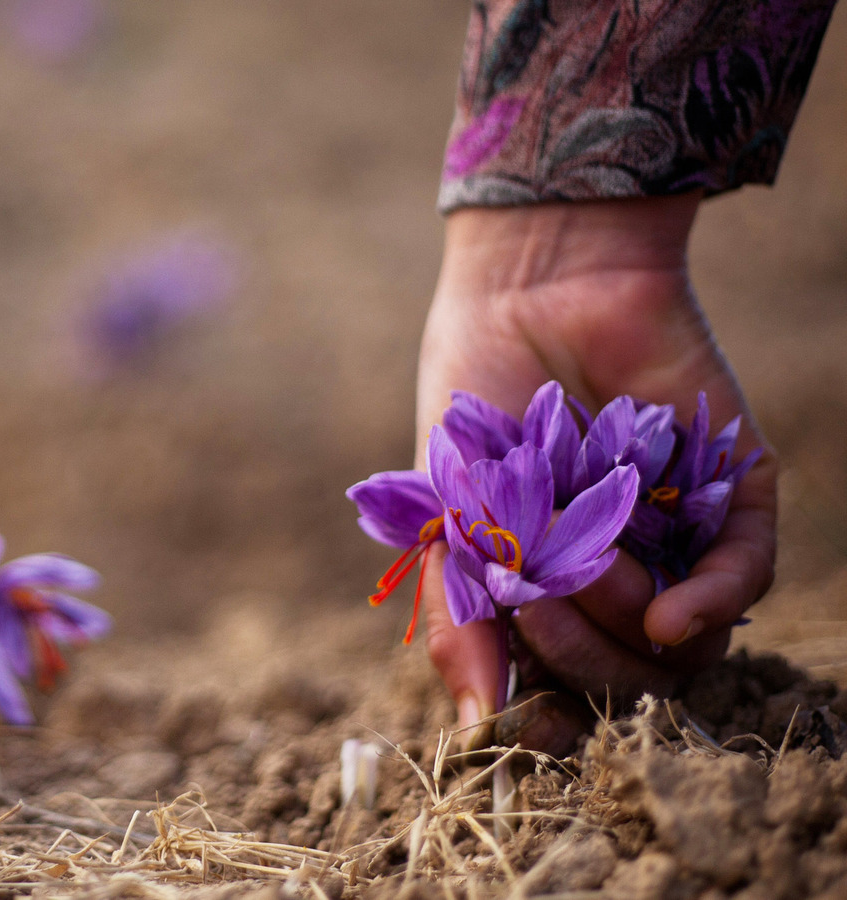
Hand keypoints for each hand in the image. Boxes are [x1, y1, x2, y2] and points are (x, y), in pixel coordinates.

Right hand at [415, 194, 778, 751]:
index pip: (563, 690)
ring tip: (581, 558)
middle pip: (626, 680)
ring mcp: (676, 539)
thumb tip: (478, 727)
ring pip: (686, 646)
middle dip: (576, 656)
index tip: (536, 724)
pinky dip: (710, 604)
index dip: (553, 719)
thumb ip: (458, 616)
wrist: (533, 288)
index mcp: (544, 588)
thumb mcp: (445, 513)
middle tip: (537, 598)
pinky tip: (673, 613)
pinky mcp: (732, 494)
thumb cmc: (475, 397)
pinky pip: (744, 577)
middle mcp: (616, 576)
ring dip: (626, 621)